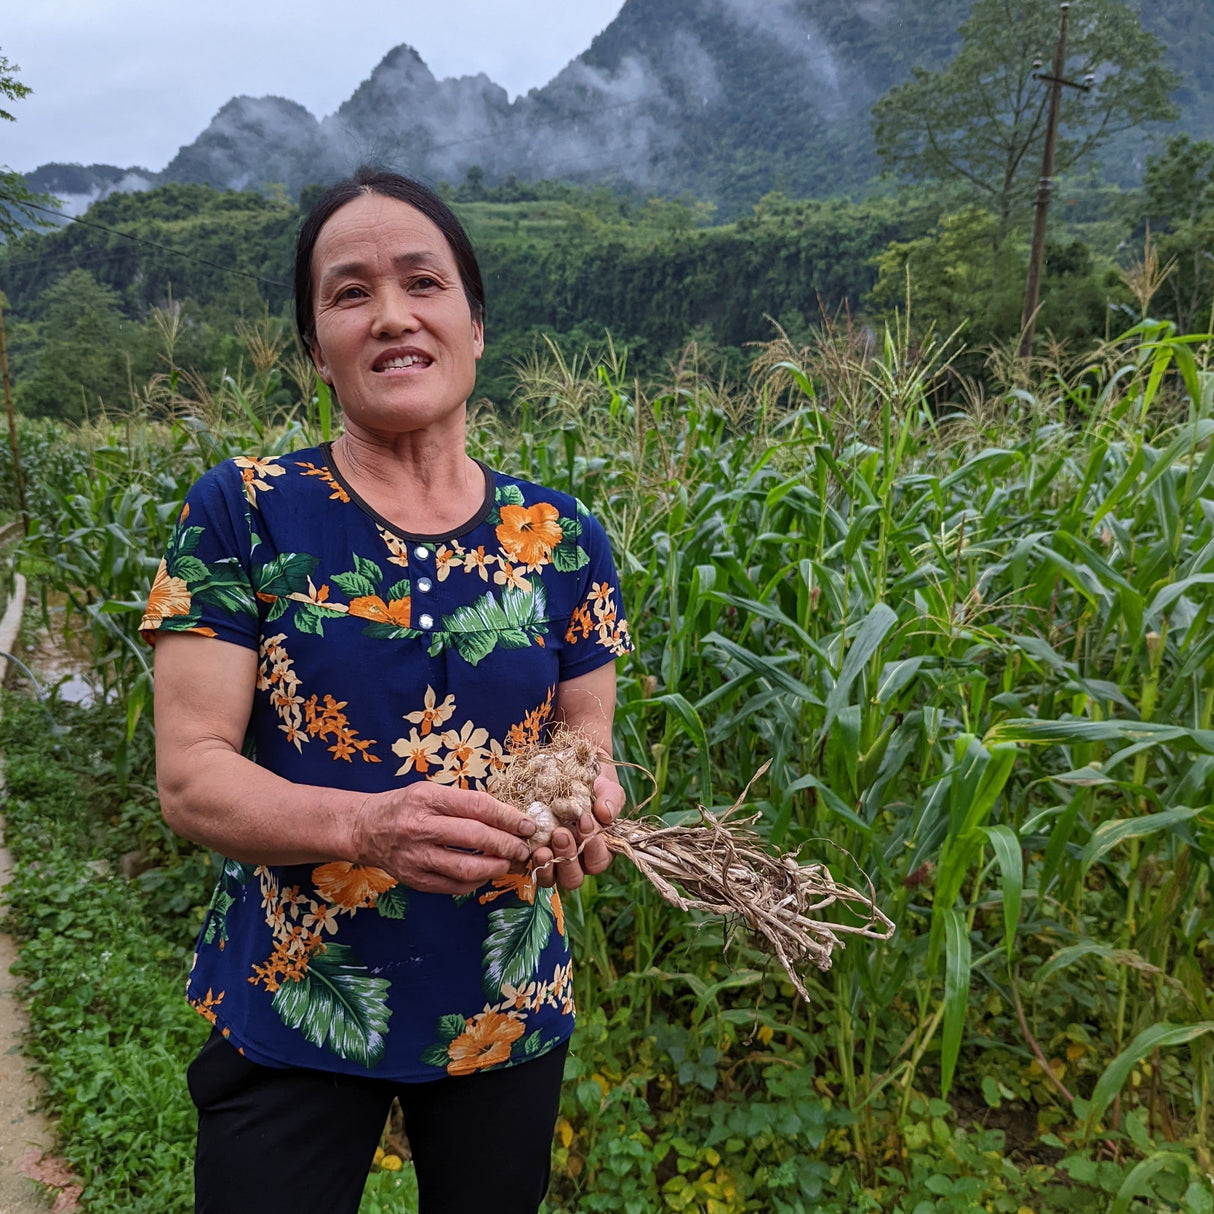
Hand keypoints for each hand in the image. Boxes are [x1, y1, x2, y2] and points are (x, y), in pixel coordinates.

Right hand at [350, 782, 534, 894]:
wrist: (366, 829)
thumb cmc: (406, 806)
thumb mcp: (431, 792)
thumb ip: (464, 802)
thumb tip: (508, 817)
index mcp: (428, 799)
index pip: (477, 806)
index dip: (507, 817)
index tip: (527, 824)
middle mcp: (420, 827)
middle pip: (474, 837)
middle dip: (506, 844)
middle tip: (523, 848)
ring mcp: (416, 857)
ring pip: (465, 867)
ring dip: (494, 867)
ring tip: (507, 863)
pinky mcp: (415, 880)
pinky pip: (453, 886)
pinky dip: (475, 882)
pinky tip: (485, 873)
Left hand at [534, 772, 623, 889]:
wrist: (567, 774)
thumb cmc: (591, 785)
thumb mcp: (606, 787)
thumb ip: (611, 799)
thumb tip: (606, 814)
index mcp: (599, 850)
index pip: (599, 860)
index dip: (593, 846)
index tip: (585, 820)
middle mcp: (578, 861)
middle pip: (575, 877)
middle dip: (569, 857)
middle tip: (560, 834)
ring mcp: (555, 861)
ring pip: (554, 879)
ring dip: (549, 866)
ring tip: (542, 849)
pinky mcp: (536, 856)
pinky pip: (534, 870)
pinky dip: (532, 863)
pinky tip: (530, 848)